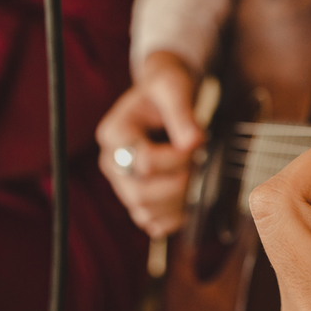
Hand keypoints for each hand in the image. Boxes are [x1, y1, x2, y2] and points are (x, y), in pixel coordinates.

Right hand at [96, 51, 203, 236]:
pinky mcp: (135, 198)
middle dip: (178, 184)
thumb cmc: (165, 91)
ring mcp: (121, 183)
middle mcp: (112, 162)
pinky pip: (150, 222)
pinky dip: (173, 218)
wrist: (162, 99)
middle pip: (140, 193)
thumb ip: (181, 112)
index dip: (178, 158)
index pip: (145, 162)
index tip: (197, 141)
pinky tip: (189, 200)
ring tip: (195, 178)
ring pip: (144, 211)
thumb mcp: (172, 88)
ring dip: (178, 203)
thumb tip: (193, 141)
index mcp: (114, 134)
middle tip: (198, 165)